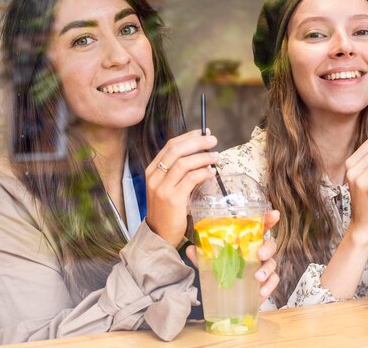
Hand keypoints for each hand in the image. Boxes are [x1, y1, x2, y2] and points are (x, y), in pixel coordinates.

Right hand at [145, 129, 217, 246]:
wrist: (159, 235)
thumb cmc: (167, 211)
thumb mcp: (167, 187)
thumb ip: (178, 172)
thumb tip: (200, 155)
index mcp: (152, 171)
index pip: (170, 146)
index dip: (188, 136)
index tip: (203, 132)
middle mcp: (154, 177)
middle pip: (176, 150)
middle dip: (197, 142)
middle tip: (213, 140)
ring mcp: (162, 188)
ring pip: (183, 163)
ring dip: (203, 157)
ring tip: (216, 157)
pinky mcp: (172, 199)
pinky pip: (190, 179)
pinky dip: (203, 173)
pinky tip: (211, 172)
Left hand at [186, 209, 280, 302]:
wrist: (223, 295)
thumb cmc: (220, 272)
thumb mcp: (207, 263)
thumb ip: (200, 255)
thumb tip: (190, 249)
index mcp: (245, 242)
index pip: (259, 228)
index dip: (268, 219)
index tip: (274, 215)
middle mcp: (257, 252)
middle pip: (270, 244)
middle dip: (268, 248)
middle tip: (259, 254)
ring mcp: (262, 267)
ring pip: (272, 263)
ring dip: (267, 269)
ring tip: (258, 277)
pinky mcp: (265, 283)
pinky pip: (273, 281)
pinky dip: (269, 286)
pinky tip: (261, 292)